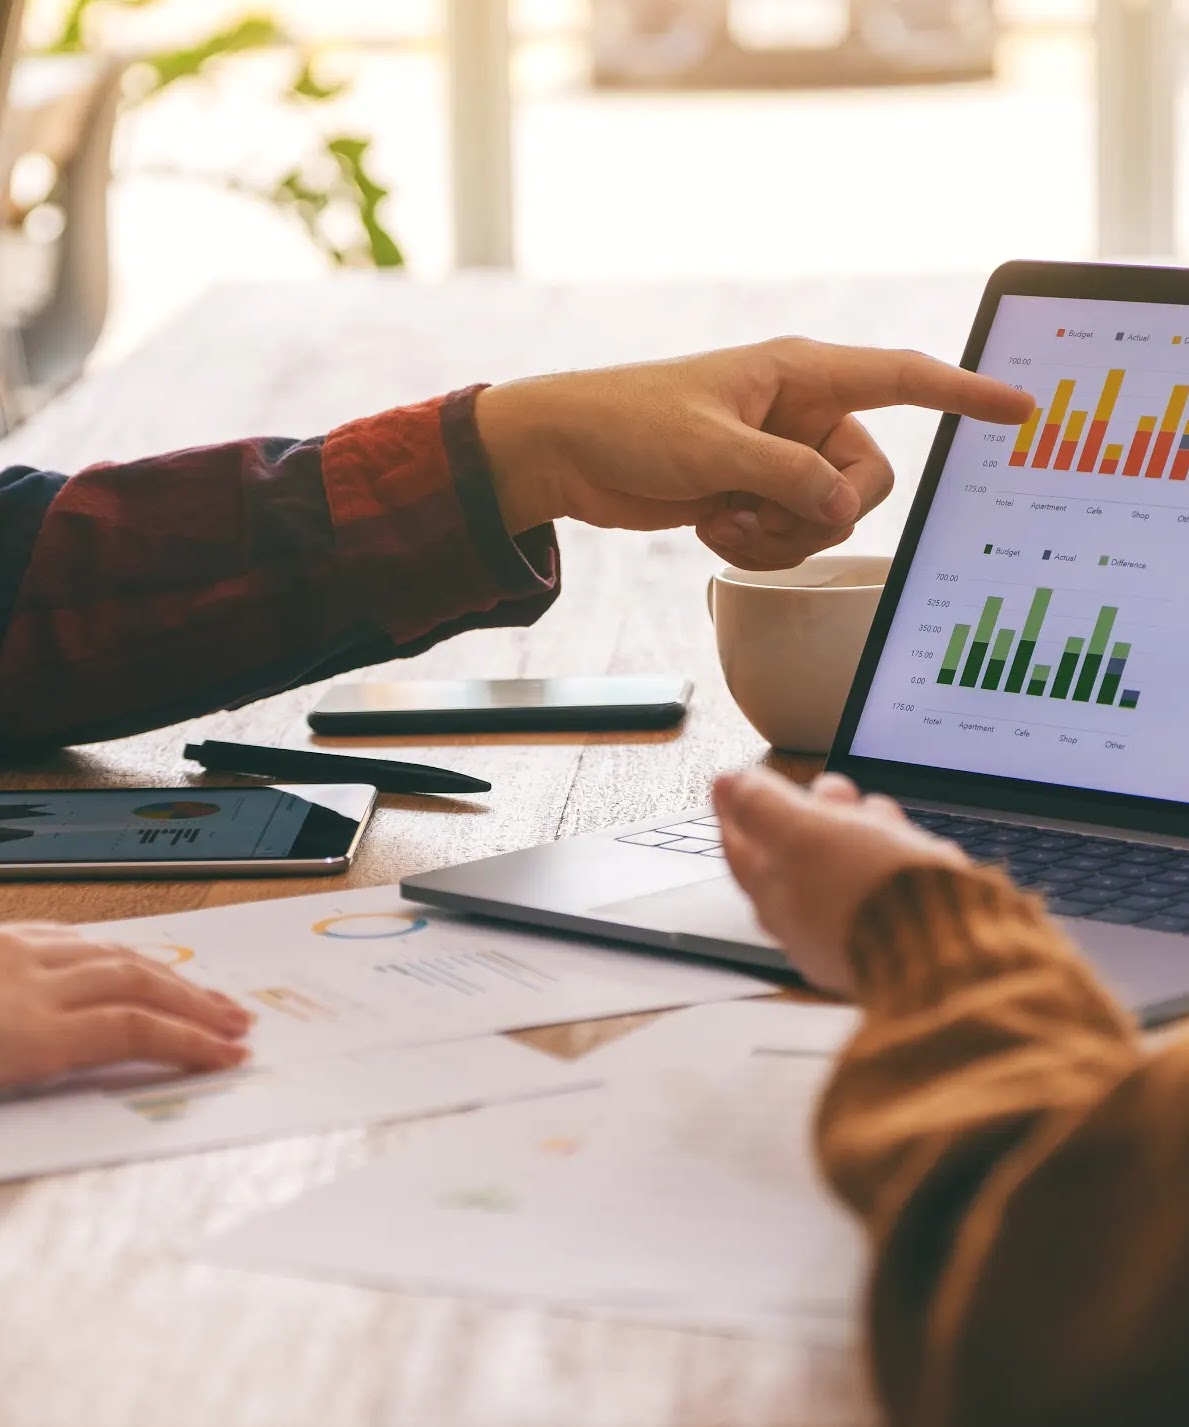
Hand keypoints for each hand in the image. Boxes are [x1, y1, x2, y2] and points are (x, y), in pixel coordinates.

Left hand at [0, 923, 251, 1089]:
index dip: (190, 1041)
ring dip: (164, 972)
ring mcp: (12, 952)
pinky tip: (125, 956)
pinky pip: (68, 934)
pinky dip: (110, 948)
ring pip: (110, 951)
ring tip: (199, 991)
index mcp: (22, 1034)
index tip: (228, 1054)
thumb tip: (104, 1076)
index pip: (131, 1030)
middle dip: (196, 1003)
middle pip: (135, 983)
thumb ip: (46, 1078)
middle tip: (236, 1020)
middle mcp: (27, 982)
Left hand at [476, 339, 1033, 569]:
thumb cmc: (629, 423)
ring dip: (777, 534)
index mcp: (800, 374)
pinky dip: (755, 545)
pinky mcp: (755, 495)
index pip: (902, 378)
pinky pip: (789, 538)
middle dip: (818, 511)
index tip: (1020, 407)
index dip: (963, 394)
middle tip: (759, 507)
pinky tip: (708, 526)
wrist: (569, 453)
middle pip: (866, 480)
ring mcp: (779, 459)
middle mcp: (800, 415)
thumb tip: (843, 510)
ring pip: (827, 518)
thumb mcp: (712, 448)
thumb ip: (787, 478)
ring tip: (719, 513)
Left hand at [714, 769, 966, 994]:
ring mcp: (850, 928)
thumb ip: (763, 807)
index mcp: (772, 898)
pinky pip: (884, 880)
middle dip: (814, 811)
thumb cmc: (869, 893)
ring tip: (878, 810)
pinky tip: (909, 841)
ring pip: (845, 861)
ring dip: (859, 826)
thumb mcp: (805, 833)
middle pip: (795, 852)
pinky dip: (891, 853)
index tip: (729, 781)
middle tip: (831, 789)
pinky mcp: (894, 930)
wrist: (947, 948)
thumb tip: (728, 785)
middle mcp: (806, 922)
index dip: (735, 808)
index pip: (739, 847)